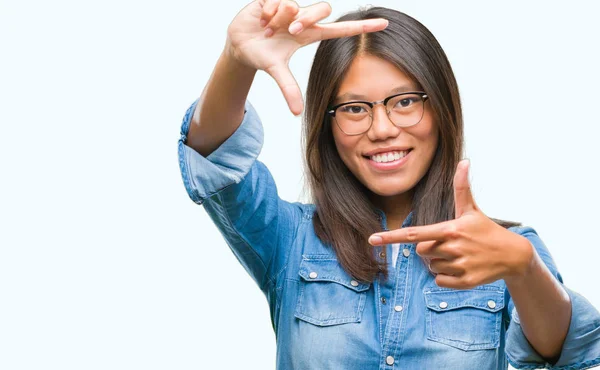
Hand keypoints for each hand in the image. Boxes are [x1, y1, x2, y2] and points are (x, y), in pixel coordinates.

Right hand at [225, 0, 388, 114]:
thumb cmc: (263, 55)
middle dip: (306, 19)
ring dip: (280, 18)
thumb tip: (297, 113)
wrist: (239, 45)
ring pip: (296, 4)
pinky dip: (267, 12)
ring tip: (268, 28)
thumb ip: (288, 88)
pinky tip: (261, 19)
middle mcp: (303, 18)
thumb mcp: (276, 70)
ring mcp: (290, 6)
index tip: (385, 24)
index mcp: (310, 34)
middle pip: (322, 9)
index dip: (362, 27)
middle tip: (290, 30)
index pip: (341, 29)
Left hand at [368, 159, 533, 288]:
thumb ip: (462, 187)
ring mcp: (459, 266)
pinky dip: (446, 277)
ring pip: (430, 267)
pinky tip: (462, 268)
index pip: (413, 234)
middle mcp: (453, 248)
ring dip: (439, 263)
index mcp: (450, 229)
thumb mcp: (472, 209)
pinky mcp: (465, 282)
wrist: (513, 255)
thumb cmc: (486, 230)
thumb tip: (464, 161)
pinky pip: (439, 281)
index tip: (372, 239)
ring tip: (460, 255)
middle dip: (429, 249)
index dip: (391, 237)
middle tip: (449, 244)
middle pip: (421, 252)